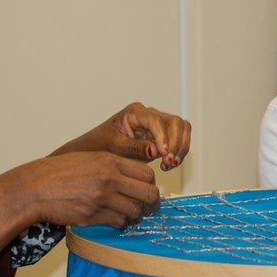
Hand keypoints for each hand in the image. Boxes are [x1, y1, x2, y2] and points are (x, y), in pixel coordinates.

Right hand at [4, 151, 159, 227]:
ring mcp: (102, 198)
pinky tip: (113, 218)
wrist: (36, 187)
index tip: (146, 189)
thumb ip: (114, 166)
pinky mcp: (93, 215)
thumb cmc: (61, 172)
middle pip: (148, 193)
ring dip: (134, 215)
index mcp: (111, 161)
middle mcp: (110, 178)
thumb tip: (138, 178)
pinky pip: (119, 222)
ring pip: (135, 211)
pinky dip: (119, 223)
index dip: (150, 184)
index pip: (147, 174)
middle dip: (150, 202)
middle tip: (146, 206)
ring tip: (127, 213)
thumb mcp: (91, 158)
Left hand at [52, 102, 191, 170]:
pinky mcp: (163, 135)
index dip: (163, 137)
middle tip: (169, 162)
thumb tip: (155, 150)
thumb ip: (135, 148)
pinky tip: (169, 164)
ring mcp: (158, 124)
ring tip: (170, 164)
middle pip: (175, 122)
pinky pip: (179, 139)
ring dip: (181, 147)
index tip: (164, 154)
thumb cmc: (100, 145)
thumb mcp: (114, 147)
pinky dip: (179, 151)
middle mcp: (149, 115)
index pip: (157, 121)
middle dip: (176, 143)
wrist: (95, 150)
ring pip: (182, 128)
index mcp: (135, 112)